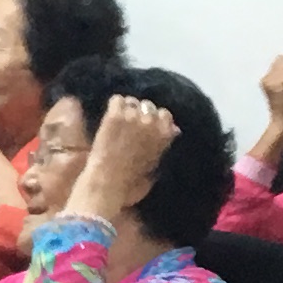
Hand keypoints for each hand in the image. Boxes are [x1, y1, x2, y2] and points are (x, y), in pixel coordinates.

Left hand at [73, 96, 178, 221]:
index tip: (146, 127)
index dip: (155, 119)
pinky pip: (116, 100)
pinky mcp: (115, 116)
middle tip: (128, 125)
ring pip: (132, 101)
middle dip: (140, 113)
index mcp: (164, 134)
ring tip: (118, 123)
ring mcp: (134, 117)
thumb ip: (164, 145)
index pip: (165, 114)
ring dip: (126, 109)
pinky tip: (109, 118)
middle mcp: (152, 122)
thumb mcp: (155, 165)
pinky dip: (113, 106)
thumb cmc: (131, 182)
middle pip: (148, 105)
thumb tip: (175, 129)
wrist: (108, 183)